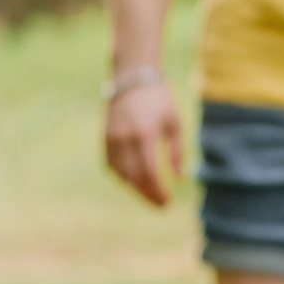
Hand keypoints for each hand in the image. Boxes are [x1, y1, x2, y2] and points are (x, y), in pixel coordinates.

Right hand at [103, 80, 183, 206]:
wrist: (132, 78)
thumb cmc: (159, 100)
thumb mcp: (175, 123)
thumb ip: (177, 152)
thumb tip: (178, 178)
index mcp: (145, 133)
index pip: (149, 172)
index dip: (158, 191)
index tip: (168, 202)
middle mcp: (125, 138)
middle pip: (135, 178)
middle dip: (148, 195)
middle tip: (161, 206)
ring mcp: (112, 138)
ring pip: (122, 174)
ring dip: (136, 189)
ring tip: (150, 195)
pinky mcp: (105, 138)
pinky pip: (112, 166)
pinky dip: (124, 178)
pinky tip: (135, 182)